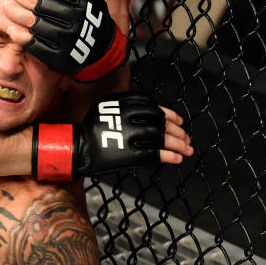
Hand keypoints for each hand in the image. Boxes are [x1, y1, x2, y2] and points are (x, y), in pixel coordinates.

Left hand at [3, 0, 124, 81]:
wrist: (100, 46)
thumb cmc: (88, 14)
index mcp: (81, 2)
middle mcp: (73, 19)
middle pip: (37, 5)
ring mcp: (65, 39)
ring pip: (32, 23)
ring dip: (15, 13)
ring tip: (6, 6)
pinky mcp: (58, 56)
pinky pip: (34, 44)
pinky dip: (19, 36)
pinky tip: (10, 28)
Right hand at [32, 93, 192, 180]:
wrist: (78, 147)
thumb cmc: (93, 128)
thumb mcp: (108, 108)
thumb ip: (129, 107)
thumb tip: (155, 114)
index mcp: (125, 104)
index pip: (155, 108)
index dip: (171, 116)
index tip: (179, 122)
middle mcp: (129, 117)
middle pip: (162, 124)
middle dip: (178, 132)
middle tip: (187, 139)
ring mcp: (130, 136)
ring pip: (162, 139)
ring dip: (178, 145)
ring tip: (187, 150)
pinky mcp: (130, 154)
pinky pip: (154, 155)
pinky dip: (168, 157)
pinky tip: (177, 159)